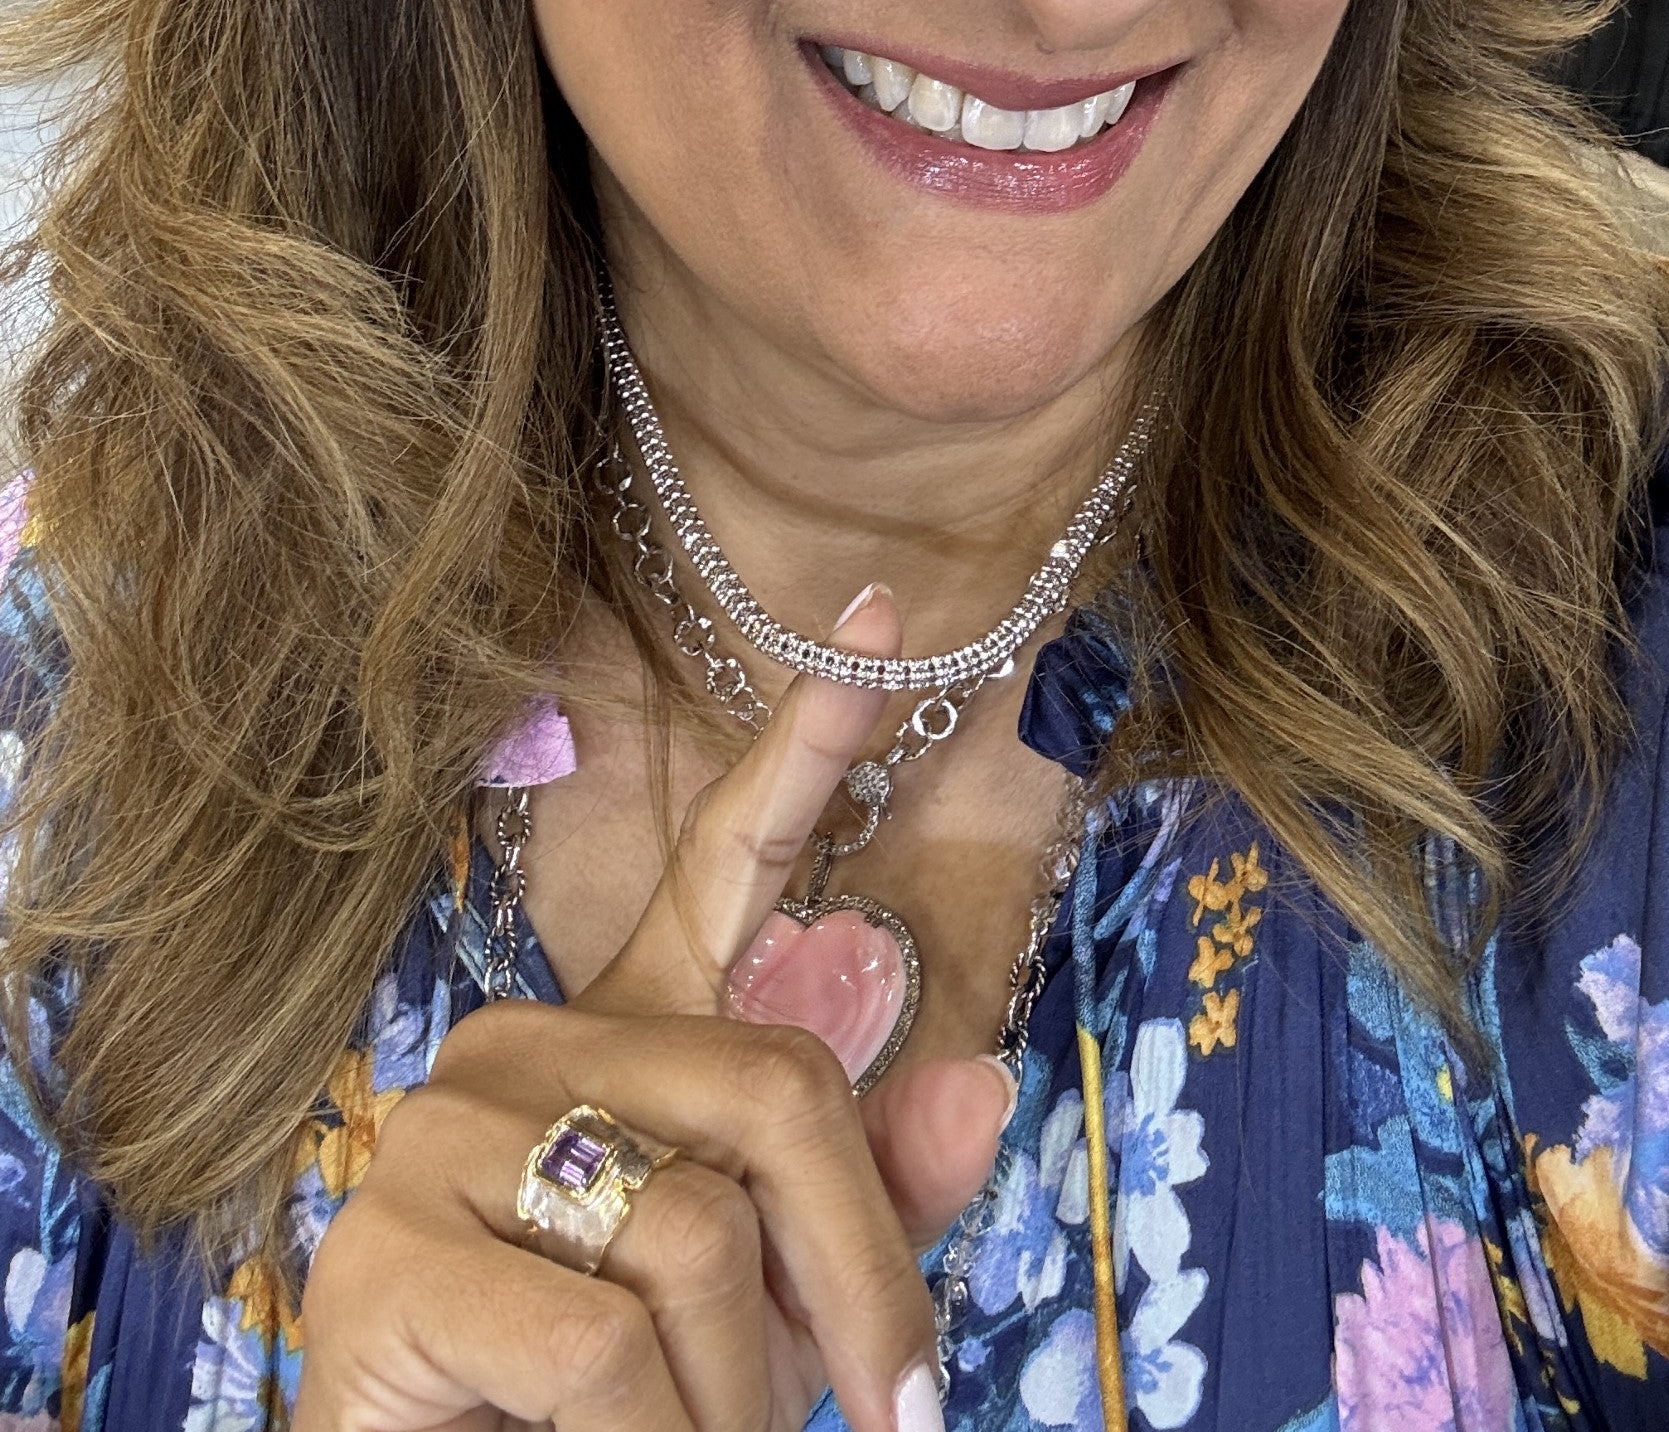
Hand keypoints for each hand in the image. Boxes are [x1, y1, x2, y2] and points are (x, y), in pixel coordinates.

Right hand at [293, 586, 1008, 1431]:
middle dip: (860, 1277)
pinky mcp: (386, 1252)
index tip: (883, 620)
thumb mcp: (780, 1305)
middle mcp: (530, 1042)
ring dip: (745, 1394)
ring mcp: (444, 1132)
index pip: (725, 856)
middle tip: (889, 1414)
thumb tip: (979, 1081)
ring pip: (699, 1232)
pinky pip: (607, 1346)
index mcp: (627, 1030)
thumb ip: (876, 1196)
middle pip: (780, 1090)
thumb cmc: (631, 1410)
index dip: (809, 742)